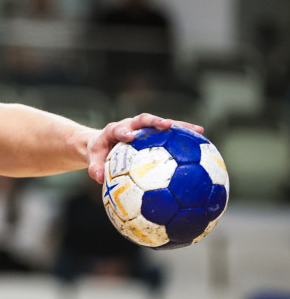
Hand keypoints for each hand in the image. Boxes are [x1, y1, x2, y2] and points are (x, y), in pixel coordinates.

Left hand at [86, 113, 203, 182]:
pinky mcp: (155, 133)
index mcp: (114, 130)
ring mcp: (144, 128)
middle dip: (155, 121)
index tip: (129, 136)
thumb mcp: (94, 159)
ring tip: (198, 130)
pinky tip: (204, 143)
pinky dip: (185, 137)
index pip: (119, 128)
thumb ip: (95, 168)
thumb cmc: (99, 152)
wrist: (102, 142)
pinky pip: (171, 134)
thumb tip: (99, 179)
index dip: (124, 131)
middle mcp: (131, 125)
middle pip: (144, 119)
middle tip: (167, 125)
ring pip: (163, 124)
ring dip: (180, 126)